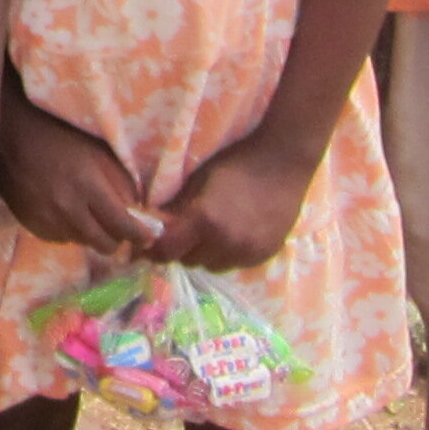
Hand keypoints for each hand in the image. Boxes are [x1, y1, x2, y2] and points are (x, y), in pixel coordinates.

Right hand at [0, 101, 163, 256]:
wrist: (11, 133)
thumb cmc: (60, 135)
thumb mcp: (98, 151)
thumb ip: (122, 184)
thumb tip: (139, 214)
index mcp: (87, 185)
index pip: (123, 226)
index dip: (141, 235)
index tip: (150, 235)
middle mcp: (66, 208)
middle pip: (104, 245)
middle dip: (117, 237)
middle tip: (119, 225)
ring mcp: (47, 219)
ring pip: (83, 243)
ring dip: (91, 232)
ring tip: (86, 209)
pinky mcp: (32, 225)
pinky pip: (62, 238)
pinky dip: (69, 230)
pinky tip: (65, 208)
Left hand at [148, 132, 316, 271]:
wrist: (284, 164)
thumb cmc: (236, 163)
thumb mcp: (198, 180)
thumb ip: (175, 207)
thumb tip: (150, 226)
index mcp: (204, 220)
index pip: (165, 251)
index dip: (152, 250)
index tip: (145, 246)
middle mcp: (225, 242)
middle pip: (187, 260)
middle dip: (180, 248)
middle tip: (182, 231)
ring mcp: (247, 252)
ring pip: (210, 266)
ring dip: (204, 254)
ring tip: (210, 231)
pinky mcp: (263, 256)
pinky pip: (233, 264)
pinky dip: (226, 254)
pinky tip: (232, 233)